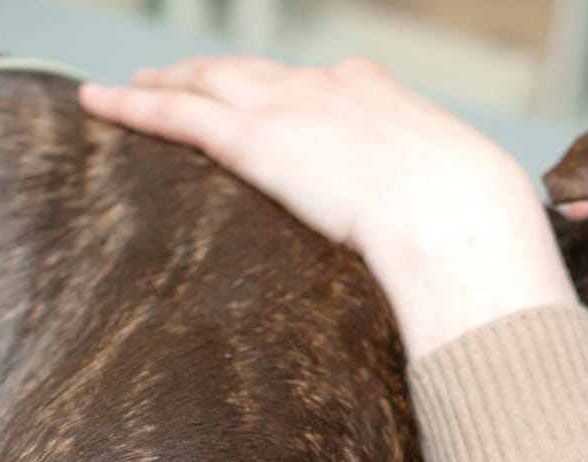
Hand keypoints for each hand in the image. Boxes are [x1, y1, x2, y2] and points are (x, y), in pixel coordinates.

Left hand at [80, 57, 575, 354]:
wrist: (461, 218)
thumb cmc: (482, 225)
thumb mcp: (480, 208)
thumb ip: (461, 221)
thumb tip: (488, 262)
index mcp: (389, 100)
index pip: (333, 83)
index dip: (302, 90)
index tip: (286, 97)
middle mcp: (333, 90)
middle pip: (259, 73)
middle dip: (221, 73)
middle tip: (185, 76)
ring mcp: (291, 109)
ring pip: (210, 82)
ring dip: (167, 81)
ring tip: (131, 84)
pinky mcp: (255, 139)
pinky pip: (180, 114)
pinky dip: (135, 105)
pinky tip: (99, 100)